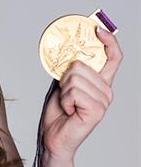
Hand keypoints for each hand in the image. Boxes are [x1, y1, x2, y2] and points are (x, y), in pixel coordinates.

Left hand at [41, 26, 122, 161]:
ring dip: (64, 92)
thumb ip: (70, 69)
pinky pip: (74, 92)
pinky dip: (65, 101)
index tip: (97, 29)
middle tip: (65, 95)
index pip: (113, 57)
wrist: (53, 138)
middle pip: (82, 65)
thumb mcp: (63, 85)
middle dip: (65, 78)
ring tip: (67, 105)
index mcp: (101, 82)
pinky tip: (69, 111)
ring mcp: (104, 101)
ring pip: (75, 78)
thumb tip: (70, 50)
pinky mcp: (97, 110)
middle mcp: (106, 90)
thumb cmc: (59, 114)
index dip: (108, 40)